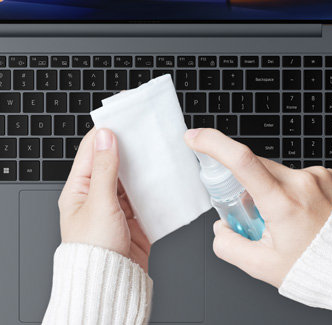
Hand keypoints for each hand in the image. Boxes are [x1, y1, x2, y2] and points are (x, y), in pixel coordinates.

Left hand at [58, 128, 150, 271]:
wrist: (111, 282)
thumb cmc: (95, 250)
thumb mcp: (99, 203)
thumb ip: (105, 169)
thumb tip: (106, 137)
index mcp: (79, 190)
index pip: (91, 152)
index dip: (106, 134)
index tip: (123, 119)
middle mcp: (97, 196)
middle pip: (113, 163)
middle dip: (128, 148)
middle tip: (144, 133)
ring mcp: (117, 207)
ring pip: (131, 179)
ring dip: (142, 168)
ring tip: (156, 152)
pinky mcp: (134, 218)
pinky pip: (144, 197)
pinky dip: (153, 188)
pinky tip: (162, 178)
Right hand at [185, 128, 331, 287]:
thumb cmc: (316, 268)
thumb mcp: (262, 267)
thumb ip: (229, 246)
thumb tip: (220, 228)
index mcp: (284, 204)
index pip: (242, 162)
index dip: (213, 144)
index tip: (194, 138)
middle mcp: (302, 183)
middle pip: (255, 166)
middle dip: (245, 185)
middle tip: (255, 215)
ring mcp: (319, 176)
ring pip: (275, 172)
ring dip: (269, 189)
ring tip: (286, 220)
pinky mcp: (329, 175)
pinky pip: (296, 175)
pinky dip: (289, 189)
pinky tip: (302, 211)